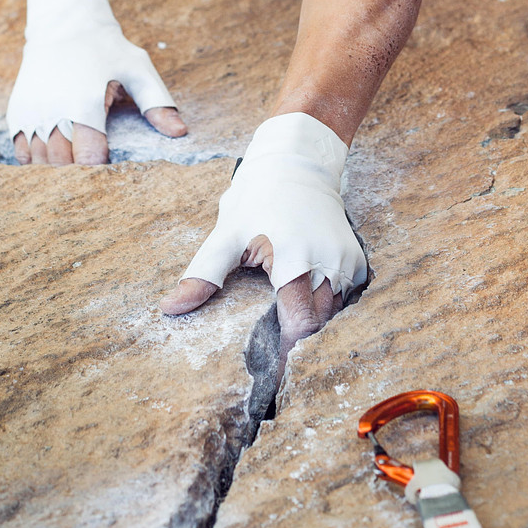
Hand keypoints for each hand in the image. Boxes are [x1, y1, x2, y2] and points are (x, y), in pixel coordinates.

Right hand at [7, 0, 184, 164]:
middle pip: (63, 165)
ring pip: (40, 162)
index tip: (113, 165)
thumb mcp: (138, 68)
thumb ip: (158, 103)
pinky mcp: (17, 112)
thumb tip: (179, 133)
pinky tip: (56, 150)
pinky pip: (22, 152)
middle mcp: (53, 112)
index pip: (88, 159)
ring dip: (58, 167)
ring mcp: (31, 113)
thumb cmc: (106, 48)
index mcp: (85, 104)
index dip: (102, 169)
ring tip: (77, 157)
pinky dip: (36, 159)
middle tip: (96, 165)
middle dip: (80, 172)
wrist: (64, 23)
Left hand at [160, 113, 365, 377]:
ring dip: (311, 320)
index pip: (300, 322)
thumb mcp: (226, 233)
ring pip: (333, 313)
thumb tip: (171, 310)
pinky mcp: (357, 261)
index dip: (285, 348)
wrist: (297, 162)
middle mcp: (328, 261)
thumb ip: (203, 274)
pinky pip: (344, 298)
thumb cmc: (257, 198)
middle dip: (296, 339)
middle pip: (317, 323)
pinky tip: (304, 296)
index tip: (266, 365)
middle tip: (270, 351)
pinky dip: (326, 304)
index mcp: (294, 256)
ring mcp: (347, 261)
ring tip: (285, 323)